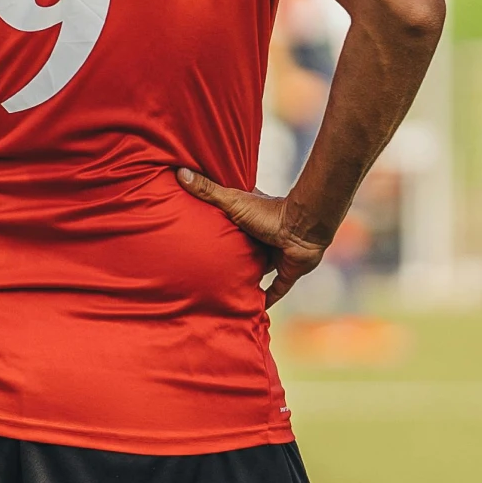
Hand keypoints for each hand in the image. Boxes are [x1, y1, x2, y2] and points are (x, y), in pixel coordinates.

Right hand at [176, 167, 325, 307]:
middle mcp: (263, 236)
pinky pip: (277, 289)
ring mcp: (276, 254)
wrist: (301, 227)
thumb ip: (207, 190)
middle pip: (245, 248)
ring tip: (228, 290)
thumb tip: (179, 172)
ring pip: (260, 268)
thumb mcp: (232, 200)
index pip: (233, 221)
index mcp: (250, 218)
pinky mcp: (288, 271)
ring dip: (249, 277)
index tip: (204, 232)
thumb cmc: (267, 212)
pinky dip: (269, 299)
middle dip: (234, 256)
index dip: (221, 226)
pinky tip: (256, 310)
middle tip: (211, 268)